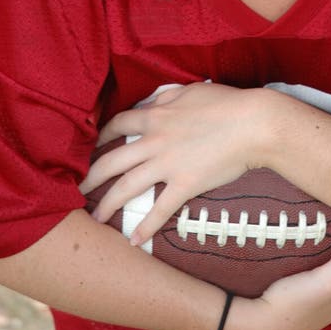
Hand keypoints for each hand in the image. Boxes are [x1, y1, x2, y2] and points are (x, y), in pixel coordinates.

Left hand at [79, 82, 264, 243]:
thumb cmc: (227, 103)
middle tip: (77, 189)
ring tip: (95, 218)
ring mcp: (167, 163)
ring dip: (108, 204)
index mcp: (156, 115)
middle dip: (91, 176)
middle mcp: (154, 140)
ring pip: (127, 186)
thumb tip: (158, 98)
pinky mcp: (185, 184)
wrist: (253, 123)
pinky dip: (146, 226)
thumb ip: (170, 96)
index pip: (118, 124)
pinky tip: (134, 239)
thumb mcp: (192, 90)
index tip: (93, 146)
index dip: (102, 136)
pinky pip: (160, 209)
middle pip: (111, 160)